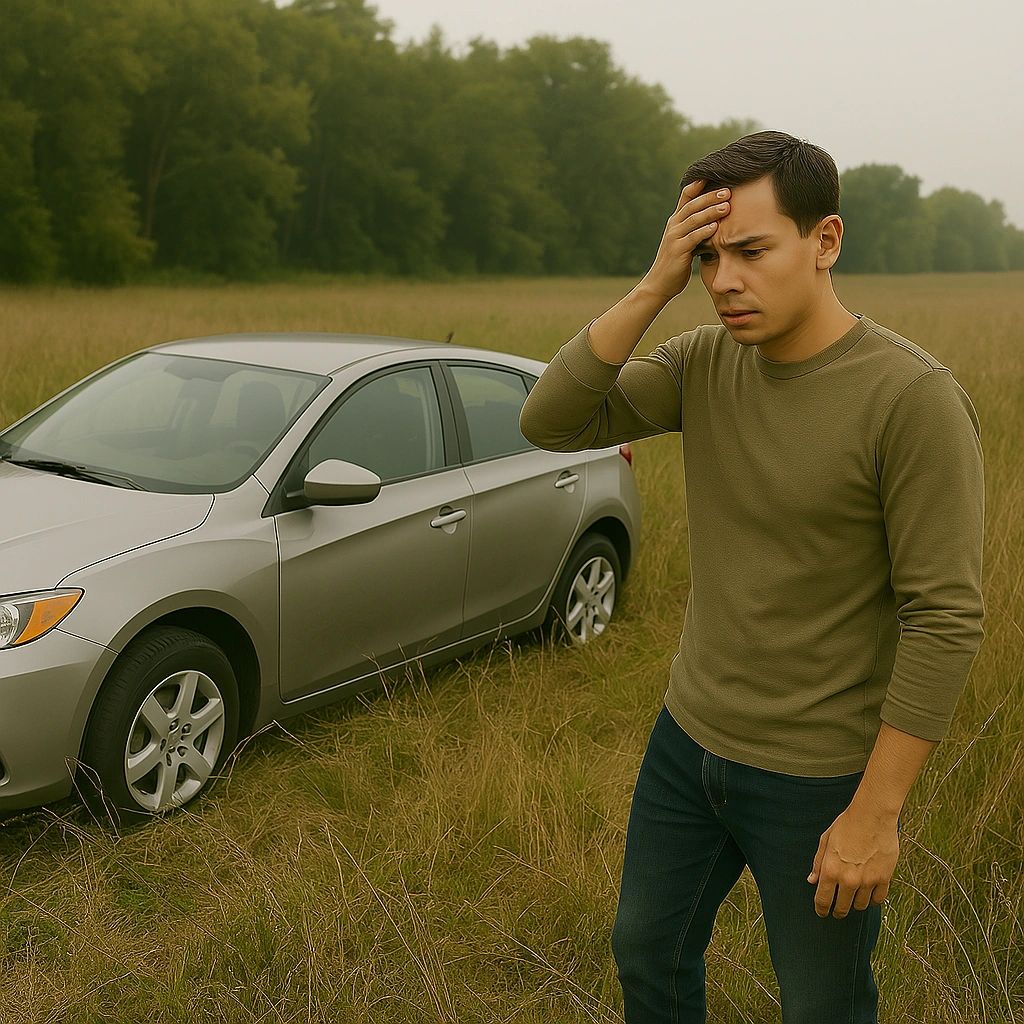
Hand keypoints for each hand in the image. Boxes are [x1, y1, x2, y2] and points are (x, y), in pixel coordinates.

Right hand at [639, 178, 729, 300]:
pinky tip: (716, 227)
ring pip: (693, 220)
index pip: (686, 197)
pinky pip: (692, 238)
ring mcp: (674, 238)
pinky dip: (704, 231)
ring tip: (727, 206)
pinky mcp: (677, 252)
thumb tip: (716, 221)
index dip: (698, 185)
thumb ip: (696, 230)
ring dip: (710, 212)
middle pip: (692, 205)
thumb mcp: (686, 242)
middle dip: (710, 196)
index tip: (714, 175)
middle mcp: (673, 226)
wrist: (659, 284)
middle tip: (728, 190)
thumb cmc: (676, 263)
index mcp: (675, 222)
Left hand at [807, 806, 899, 917]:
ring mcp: (867, 881)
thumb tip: (812, 880)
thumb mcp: (826, 840)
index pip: (823, 899)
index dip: (821, 909)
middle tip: (837, 910)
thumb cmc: (847, 825)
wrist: (873, 816)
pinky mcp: (884, 878)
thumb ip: (818, 863)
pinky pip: (878, 899)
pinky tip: (868, 894)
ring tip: (853, 899)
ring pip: (860, 906)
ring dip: (855, 904)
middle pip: (842, 907)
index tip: (821, 912)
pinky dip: (872, 900)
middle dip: (837, 911)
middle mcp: (848, 879)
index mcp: (831, 870)